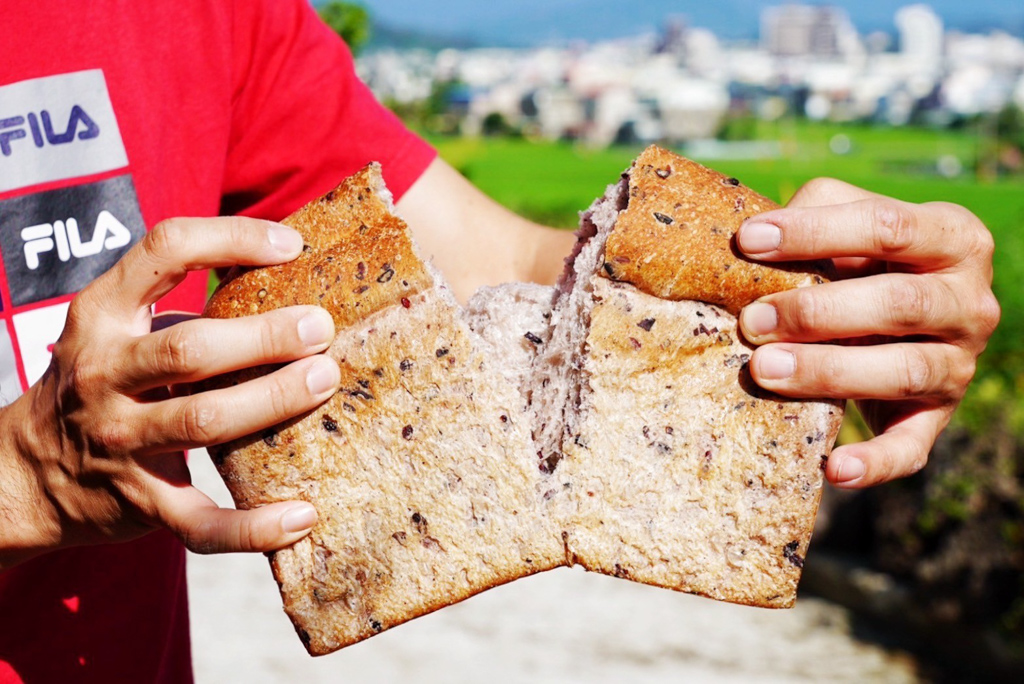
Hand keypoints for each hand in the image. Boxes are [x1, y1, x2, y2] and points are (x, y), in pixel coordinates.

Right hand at [0, 217, 340, 568]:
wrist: (22, 473)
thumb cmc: (103, 382)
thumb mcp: (120, 330)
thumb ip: (184, 310)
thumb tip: (291, 285)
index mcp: (102, 315)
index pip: (164, 252)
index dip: (230, 239)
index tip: (292, 246)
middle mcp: (104, 373)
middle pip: (190, 348)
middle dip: (264, 336)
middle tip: (320, 328)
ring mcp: (118, 441)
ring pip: (203, 422)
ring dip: (271, 401)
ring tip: (324, 381)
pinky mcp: (138, 503)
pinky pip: (201, 523)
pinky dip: (253, 526)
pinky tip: (302, 515)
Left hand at [736, 178, 999, 488]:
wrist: (896, 317)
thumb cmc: (860, 258)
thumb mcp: (846, 219)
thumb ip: (814, 211)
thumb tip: (752, 235)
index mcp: (952, 237)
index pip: (888, 227)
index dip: (816, 233)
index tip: (749, 241)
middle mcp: (969, 302)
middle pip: (900, 304)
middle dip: (817, 313)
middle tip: (752, 320)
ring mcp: (958, 364)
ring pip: (903, 370)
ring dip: (829, 372)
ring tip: (764, 368)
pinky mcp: (935, 418)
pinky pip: (912, 447)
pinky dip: (875, 463)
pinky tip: (834, 468)